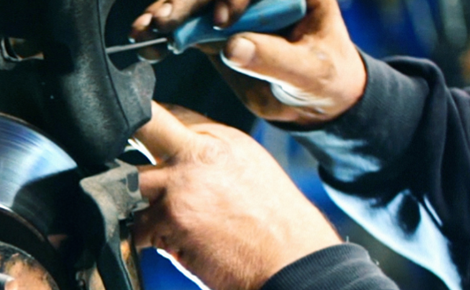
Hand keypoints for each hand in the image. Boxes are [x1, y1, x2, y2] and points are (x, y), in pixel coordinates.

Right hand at [129, 0, 366, 125]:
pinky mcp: (215, 31)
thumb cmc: (325, 80)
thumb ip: (274, 59)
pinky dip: (163, 34)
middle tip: (164, 21)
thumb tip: (233, 47)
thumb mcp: (309, 72)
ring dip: (165, 14)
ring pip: (194, 4)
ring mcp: (235, 9)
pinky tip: (144, 41)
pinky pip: (185, 27)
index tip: (221, 21)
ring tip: (144, 31)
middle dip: (186, 2)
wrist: (313, 100)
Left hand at [132, 103, 341, 289]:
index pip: (170, 115)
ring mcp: (182, 183)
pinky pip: (134, 227)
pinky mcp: (170, 217)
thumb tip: (173, 162)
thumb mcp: (250, 172)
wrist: (294, 266)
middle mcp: (200, 152)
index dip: (148, 130)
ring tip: (159, 224)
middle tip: (120, 167)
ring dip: (133, 204)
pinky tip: (171, 248)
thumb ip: (209, 160)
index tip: (138, 146)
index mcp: (222, 138)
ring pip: (127, 183)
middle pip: (143, 127)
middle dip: (123, 144)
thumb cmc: (276, 230)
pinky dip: (143, 241)